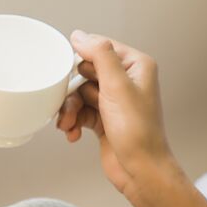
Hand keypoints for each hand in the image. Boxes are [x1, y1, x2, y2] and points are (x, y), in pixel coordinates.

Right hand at [56, 30, 175, 194]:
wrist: (140, 170)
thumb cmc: (137, 132)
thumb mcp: (117, 86)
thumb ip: (99, 55)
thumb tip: (80, 35)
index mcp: (135, 66)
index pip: (101, 48)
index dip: (81, 59)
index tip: (66, 71)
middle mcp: (126, 81)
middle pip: (85, 72)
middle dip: (72, 90)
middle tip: (69, 105)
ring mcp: (114, 101)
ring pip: (80, 94)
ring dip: (70, 109)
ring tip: (67, 125)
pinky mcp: (104, 119)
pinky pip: (80, 112)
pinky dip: (74, 122)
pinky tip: (73, 133)